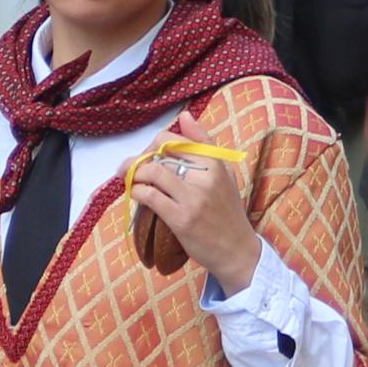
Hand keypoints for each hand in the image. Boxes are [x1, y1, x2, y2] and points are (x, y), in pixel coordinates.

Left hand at [130, 147, 263, 295]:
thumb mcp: (224, 173)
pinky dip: (137, 192)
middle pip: (160, 153)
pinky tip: (137, 195)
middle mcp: (205, 176)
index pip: (175, 139)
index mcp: (215, 162)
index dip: (154, 144)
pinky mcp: (181, 218)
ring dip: (133, 174)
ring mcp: (193, 198)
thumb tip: (185, 116)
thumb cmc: (227, 212)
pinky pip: (150, 196)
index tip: (148, 155)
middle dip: (139, 159)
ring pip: (152, 172)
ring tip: (130, 180)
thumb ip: (205, 144)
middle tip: (130, 169)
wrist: (237, 250)